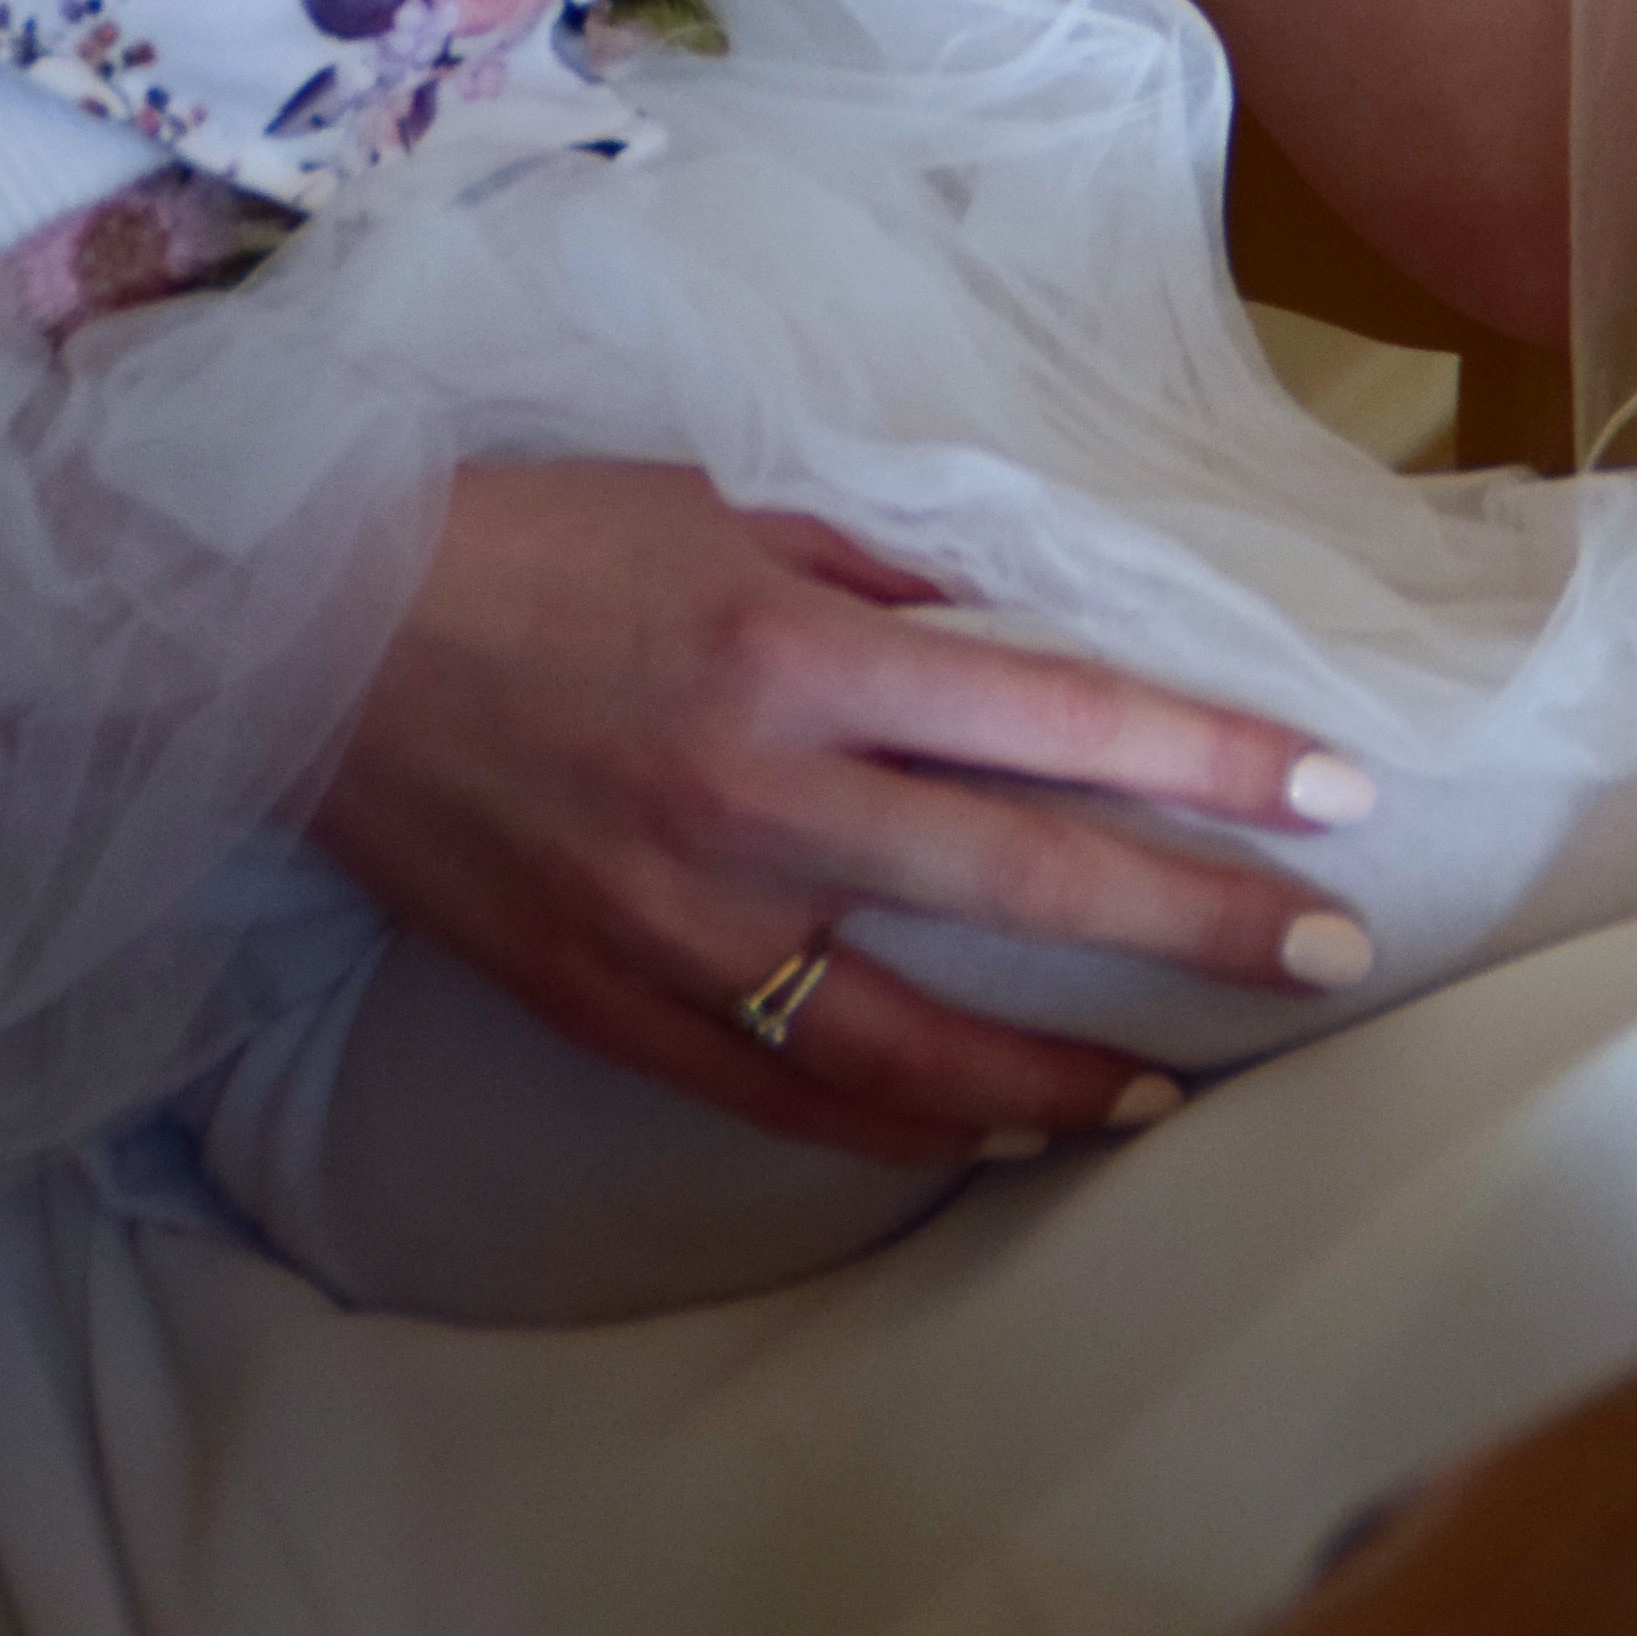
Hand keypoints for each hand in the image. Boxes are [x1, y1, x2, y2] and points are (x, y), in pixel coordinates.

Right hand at [310, 461, 1379, 1166]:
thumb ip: (868, 570)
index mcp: (793, 650)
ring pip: (920, 1036)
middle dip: (1199, 921)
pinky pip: (788, 1091)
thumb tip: (1006, 622)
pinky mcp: (617, 1000)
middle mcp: (759, 796)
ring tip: (1176, 1087)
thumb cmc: (519, 534)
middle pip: (1028, 879)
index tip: (1334, 789)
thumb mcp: (715, 500)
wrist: (301, 630)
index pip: (1053, 712)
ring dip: (1069, 1076)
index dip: (1207, 754)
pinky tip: (986, 1135)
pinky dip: (902, 1125)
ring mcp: (687, 919)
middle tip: (1333, 950)